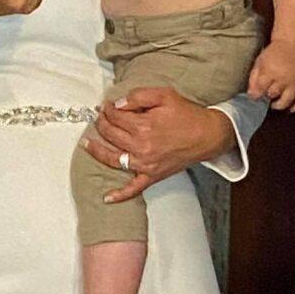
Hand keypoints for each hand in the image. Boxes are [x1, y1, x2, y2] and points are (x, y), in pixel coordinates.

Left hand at [82, 85, 233, 202]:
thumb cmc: (187, 114)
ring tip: (86, 144)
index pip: (115, 116)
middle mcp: (141, 146)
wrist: (208, 135)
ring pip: (113, 159)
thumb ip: (138, 96)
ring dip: (97, 151)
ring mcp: (146, 164)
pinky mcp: (152, 175)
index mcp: (144, 125)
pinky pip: (133, 188)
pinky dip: (120, 194)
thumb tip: (117, 105)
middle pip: (111, 134)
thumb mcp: (164, 95)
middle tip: (99, 118)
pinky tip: (106, 198)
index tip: (105, 106)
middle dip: (101, 124)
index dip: (107, 109)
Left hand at [249, 40, 294, 110]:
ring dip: (278, 104)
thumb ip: (254, 78)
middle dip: (266, 97)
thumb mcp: (260, 61)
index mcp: (271, 71)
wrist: (294, 43)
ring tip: (274, 103)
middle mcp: (284, 78)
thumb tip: (251, 94)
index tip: (254, 96)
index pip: (260, 89)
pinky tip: (291, 108)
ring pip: (286, 100)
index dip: (255, 95)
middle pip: (272, 94)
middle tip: (265, 95)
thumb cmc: (276, 52)